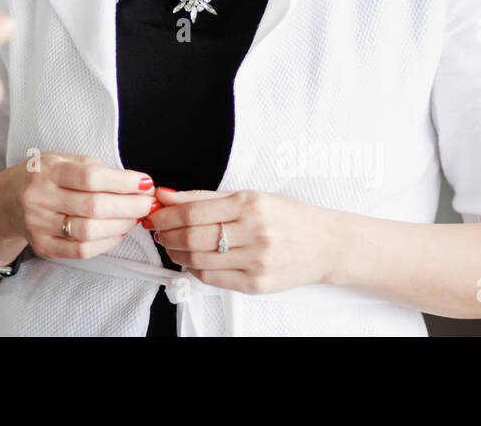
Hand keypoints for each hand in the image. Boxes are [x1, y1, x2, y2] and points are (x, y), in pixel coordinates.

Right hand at [11, 153, 155, 259]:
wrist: (8, 200)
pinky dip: (106, 243)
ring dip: (121, 225)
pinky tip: (118, 233)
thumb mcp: (64, 160)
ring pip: (88, 231)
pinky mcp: (42, 246)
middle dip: (129, 206)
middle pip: (93, 206)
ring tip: (135, 217)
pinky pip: (80, 250)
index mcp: (46, 170)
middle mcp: (38, 197)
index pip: (90, 177)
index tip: (145, 183)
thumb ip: (95, 169)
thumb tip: (136, 184)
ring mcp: (38, 225)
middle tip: (149, 204)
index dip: (123, 182)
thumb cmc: (45, 176)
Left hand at [149, 188, 336, 294]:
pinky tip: (194, 260)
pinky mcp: (256, 284)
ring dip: (178, 253)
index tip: (155, 214)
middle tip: (159, 231)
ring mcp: (256, 261)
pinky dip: (195, 270)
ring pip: (199, 260)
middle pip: (193, 237)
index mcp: (251, 204)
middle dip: (167, 234)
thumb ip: (205, 197)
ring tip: (174, 245)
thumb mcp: (250, 196)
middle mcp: (255, 232)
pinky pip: (213, 278)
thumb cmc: (289, 216)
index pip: (194, 212)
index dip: (167, 215)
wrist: (325, 244)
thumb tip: (167, 195)